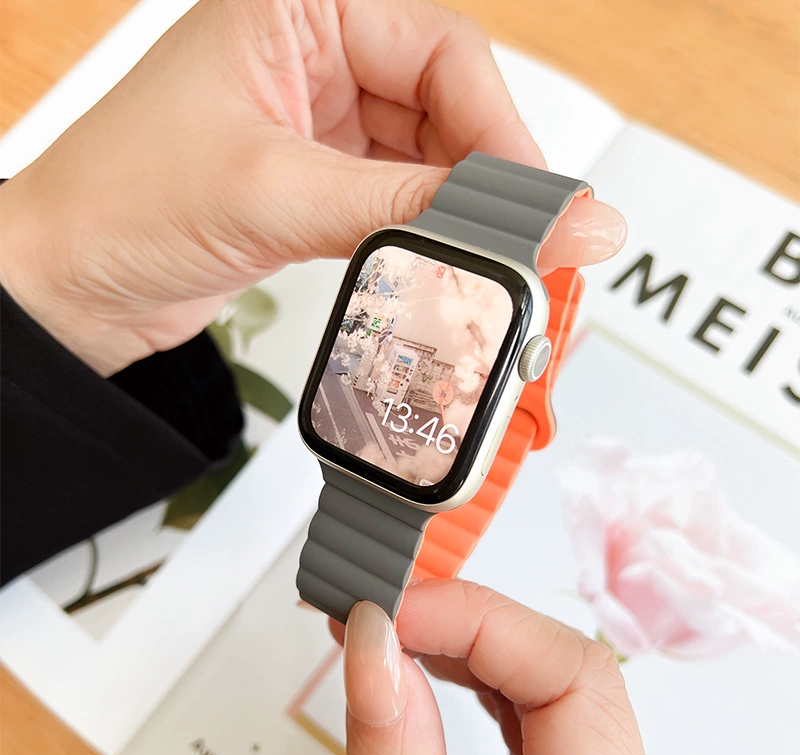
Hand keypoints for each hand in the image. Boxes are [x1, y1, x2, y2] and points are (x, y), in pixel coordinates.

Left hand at [0, 0, 625, 375]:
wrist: (69, 287)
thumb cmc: (120, 206)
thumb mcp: (280, 194)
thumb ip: (414, 208)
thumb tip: (528, 219)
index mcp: (299, 8)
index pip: (440, 52)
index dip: (498, 130)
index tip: (536, 201)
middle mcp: (315, 56)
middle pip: (447, 105)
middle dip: (488, 178)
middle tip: (529, 240)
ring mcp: (321, 124)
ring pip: (430, 158)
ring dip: (460, 212)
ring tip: (487, 259)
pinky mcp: (320, 183)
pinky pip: (399, 199)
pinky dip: (424, 234)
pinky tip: (438, 260)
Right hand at [334, 580, 653, 754]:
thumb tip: (371, 645)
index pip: (575, 672)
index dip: (479, 620)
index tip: (393, 611)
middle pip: (564, 667)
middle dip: (464, 624)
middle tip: (379, 612)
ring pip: (551, 683)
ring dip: (467, 646)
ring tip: (391, 633)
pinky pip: (537, 716)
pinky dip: (478, 680)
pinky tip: (429, 667)